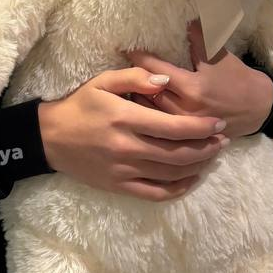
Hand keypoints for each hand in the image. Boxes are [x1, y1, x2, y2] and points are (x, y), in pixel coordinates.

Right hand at [38, 66, 228, 202]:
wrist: (49, 138)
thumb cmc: (79, 105)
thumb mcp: (102, 81)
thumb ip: (135, 78)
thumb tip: (165, 81)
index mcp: (125, 118)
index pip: (173, 127)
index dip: (201, 127)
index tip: (219, 122)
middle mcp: (128, 147)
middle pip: (178, 153)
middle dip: (206, 147)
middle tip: (223, 139)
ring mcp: (124, 170)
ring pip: (171, 174)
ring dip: (198, 166)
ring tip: (212, 155)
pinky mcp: (119, 186)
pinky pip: (155, 193)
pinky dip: (178, 189)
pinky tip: (191, 179)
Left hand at [122, 19, 272, 139]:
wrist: (258, 109)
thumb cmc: (238, 79)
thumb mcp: (219, 55)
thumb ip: (199, 37)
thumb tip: (184, 17)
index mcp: (192, 87)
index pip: (156, 70)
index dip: (139, 57)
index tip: (125, 48)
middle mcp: (185, 110)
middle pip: (147, 94)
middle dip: (133, 80)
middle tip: (120, 68)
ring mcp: (184, 128)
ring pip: (149, 113)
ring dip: (136, 99)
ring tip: (124, 87)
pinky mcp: (186, 139)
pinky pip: (158, 128)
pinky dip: (147, 116)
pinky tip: (139, 107)